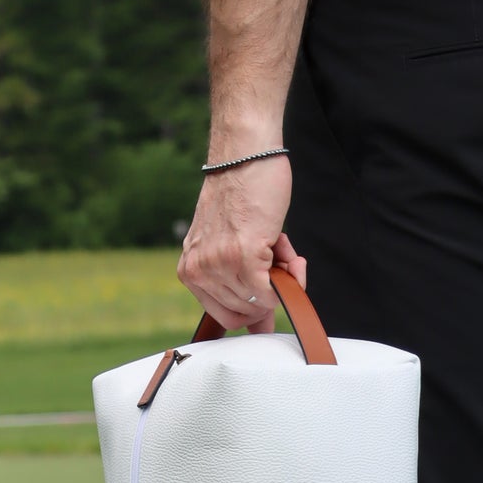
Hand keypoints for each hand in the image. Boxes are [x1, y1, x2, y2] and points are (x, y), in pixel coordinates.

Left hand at [177, 155, 306, 334]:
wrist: (244, 156)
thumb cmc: (240, 194)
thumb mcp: (230, 245)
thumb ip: (241, 286)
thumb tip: (261, 326)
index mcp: (190, 271)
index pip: (225, 316)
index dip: (255, 308)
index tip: (270, 292)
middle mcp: (199, 271)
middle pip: (248, 310)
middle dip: (272, 289)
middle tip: (277, 257)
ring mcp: (219, 265)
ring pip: (263, 300)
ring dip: (284, 275)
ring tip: (278, 244)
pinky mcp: (242, 255)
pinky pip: (273, 291)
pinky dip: (291, 278)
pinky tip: (290, 255)